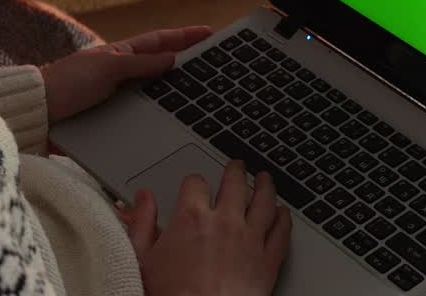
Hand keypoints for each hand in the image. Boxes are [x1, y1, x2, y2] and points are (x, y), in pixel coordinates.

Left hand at [41, 26, 212, 122]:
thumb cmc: (66, 84)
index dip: (184, 36)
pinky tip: (172, 122)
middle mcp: (119, 74)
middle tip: (215, 64)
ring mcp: (116, 97)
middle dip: (186, 64)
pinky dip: (158, 115)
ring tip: (202, 93)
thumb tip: (173, 58)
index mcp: (119, 54)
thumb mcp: (108, 68)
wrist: (37, 115)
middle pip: (160, 67)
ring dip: (175, 93)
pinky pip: (142, 115)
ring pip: (154, 93)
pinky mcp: (110, 119)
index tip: (209, 33)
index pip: (159, 41)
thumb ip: (140, 64)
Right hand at [125, 161, 292, 295]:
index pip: (195, 182)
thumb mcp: (143, 257)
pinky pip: (282, 231)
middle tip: (237, 165)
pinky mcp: (268, 260)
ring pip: (264, 200)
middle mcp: (224, 221)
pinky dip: (284, 218)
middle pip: (234, 182)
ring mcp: (250, 239)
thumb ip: (142, 222)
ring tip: (264, 178)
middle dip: (235, 170)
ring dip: (264, 185)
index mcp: (191, 217)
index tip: (195, 186)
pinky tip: (283, 212)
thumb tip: (142, 199)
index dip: (194, 182)